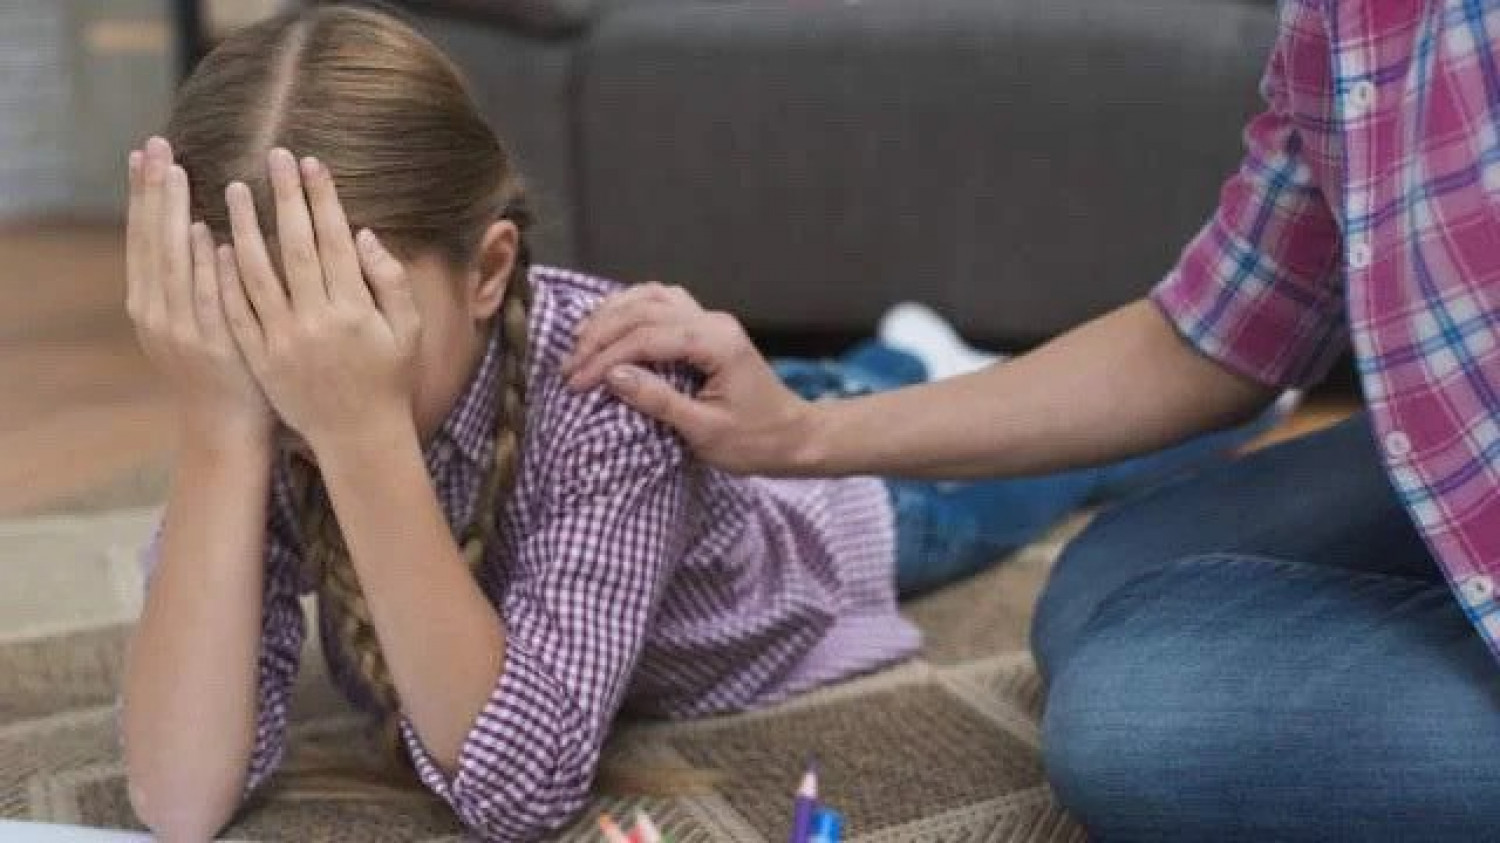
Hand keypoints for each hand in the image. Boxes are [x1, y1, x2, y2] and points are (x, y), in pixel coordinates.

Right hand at [125, 137, 272, 445]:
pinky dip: (202, 266)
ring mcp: (181, 331)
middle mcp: (157, 314)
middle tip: (155, 144)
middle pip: (151, 241)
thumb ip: (189, 281)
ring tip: (175, 171)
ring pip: (173, 264)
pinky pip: (206, 298)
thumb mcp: (190, 324)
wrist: (225, 431)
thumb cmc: (219, 371)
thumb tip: (197, 230)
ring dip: (173, 216)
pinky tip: (205, 232)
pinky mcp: (211, 346)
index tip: (144, 153)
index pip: (143, 237)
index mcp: (149, 304)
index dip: (142, 195)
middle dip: (151, 191)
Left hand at [219, 148, 421, 453]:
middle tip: (273, 157)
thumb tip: (364, 235)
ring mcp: (284, 340)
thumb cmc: (389, 380)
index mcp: (356, 309)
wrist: (359, 438)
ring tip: (234, 190)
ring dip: (244, 227)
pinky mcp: (261, 358)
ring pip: (257, 273)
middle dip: (285, 198)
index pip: (334, 241)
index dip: (322, 199)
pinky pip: (238, 311)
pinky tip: (216, 244)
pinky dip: (225, 277)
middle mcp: (317, 321)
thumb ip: (391, 282)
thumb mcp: (407, 331)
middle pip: (295, 246)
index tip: (311, 164)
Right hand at [563, 283, 816, 475]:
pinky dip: (630, 308)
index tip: (577, 383)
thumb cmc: (755, 440)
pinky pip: (661, 301)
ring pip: (650, 296)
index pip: (647, 338)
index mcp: (716, 343)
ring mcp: (710, 319)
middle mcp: (713, 321)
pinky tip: (610, 323)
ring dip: (611, 315)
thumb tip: (612, 376)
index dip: (606, 358)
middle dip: (600, 336)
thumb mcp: (705, 432)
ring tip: (581, 343)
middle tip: (570, 368)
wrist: (794, 437)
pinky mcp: (706, 326)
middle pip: (643, 310)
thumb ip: (659, 401)